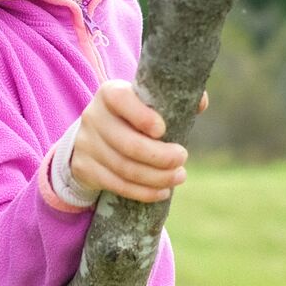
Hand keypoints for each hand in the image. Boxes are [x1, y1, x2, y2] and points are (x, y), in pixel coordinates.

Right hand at [68, 80, 187, 203]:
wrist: (94, 136)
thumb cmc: (132, 117)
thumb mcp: (146, 102)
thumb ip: (172, 98)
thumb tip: (200, 103)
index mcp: (110, 93)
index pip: (121, 99)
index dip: (142, 116)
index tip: (163, 130)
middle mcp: (93, 116)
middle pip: (128, 143)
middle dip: (161, 156)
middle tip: (182, 158)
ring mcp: (86, 144)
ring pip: (124, 168)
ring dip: (156, 177)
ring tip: (179, 176)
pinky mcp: (84, 168)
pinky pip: (117, 185)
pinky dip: (143, 192)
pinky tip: (162, 191)